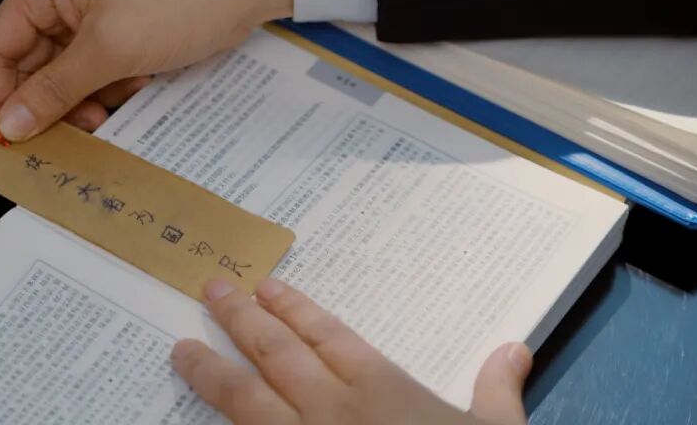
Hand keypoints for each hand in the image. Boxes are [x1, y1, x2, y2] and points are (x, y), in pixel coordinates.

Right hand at [0, 0, 292, 140]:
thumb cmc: (178, 2)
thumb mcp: (108, 52)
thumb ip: (54, 91)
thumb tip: (9, 126)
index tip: (4, 140)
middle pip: (31, 63)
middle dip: (47, 103)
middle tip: (65, 138)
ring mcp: (94, 10)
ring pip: (66, 72)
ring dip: (81, 100)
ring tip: (106, 115)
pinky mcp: (123, 26)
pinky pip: (97, 68)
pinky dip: (108, 89)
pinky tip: (132, 93)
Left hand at [172, 279, 531, 424]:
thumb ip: (498, 391)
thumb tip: (515, 348)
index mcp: (382, 389)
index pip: (327, 335)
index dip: (293, 307)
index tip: (264, 285)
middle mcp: (334, 409)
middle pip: (275, 353)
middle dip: (240, 319)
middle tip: (209, 290)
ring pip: (246, 400)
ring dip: (212, 371)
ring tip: (181, 349)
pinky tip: (198, 420)